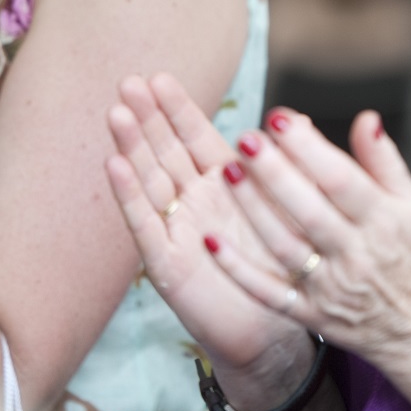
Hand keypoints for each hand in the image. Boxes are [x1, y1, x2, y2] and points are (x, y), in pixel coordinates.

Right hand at [106, 73, 307, 375]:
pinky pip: (144, 225)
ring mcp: (176, 229)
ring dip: (132, 147)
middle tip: (129, 82)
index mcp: (224, 182)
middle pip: (166, 151)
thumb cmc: (282, 268)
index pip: (195, 136)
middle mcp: (194, 200)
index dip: (177, 108)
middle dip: (148, 117)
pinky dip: (129, 195)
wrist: (274, 333)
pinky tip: (114, 166)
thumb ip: (289, 164)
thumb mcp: (291, 209)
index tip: (159, 77)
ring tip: (116, 114)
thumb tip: (297, 116)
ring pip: (150, 180)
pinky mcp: (166, 263)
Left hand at [206, 107, 410, 369]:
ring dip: (253, 210)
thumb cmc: (407, 252)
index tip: (279, 118)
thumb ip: (383, 159)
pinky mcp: (310, 314)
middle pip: (309, 211)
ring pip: (284, 247)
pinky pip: (269, 294)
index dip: (309, 148)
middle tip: (245, 139)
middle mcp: (356, 255)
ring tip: (228, 171)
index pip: (342, 180)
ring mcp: (331, 288)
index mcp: (383, 221)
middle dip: (274, 173)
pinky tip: (211, 241)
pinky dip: (238, 270)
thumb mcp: (409, 202)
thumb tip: (365, 117)